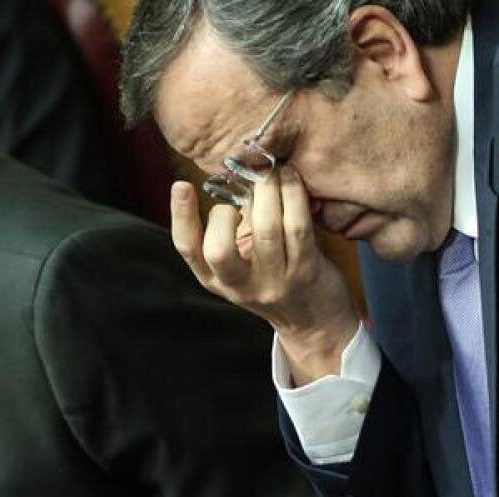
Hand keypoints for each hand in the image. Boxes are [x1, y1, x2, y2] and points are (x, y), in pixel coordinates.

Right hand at [171, 168, 359, 385]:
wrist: (316, 323)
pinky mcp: (306, 273)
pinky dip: (294, 197)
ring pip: (266, 232)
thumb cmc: (276, 282)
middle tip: (241, 189)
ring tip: (271, 170)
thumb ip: (231, 233)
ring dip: (268, 192)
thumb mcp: (242, 267)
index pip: (188, 249)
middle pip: (219, 251)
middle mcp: (242, 286)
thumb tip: (235, 180)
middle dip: (227, 210)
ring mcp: (275, 282)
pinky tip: (291, 178)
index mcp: (217, 280)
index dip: (181, 216)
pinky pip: (298, 229)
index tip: (182, 185)